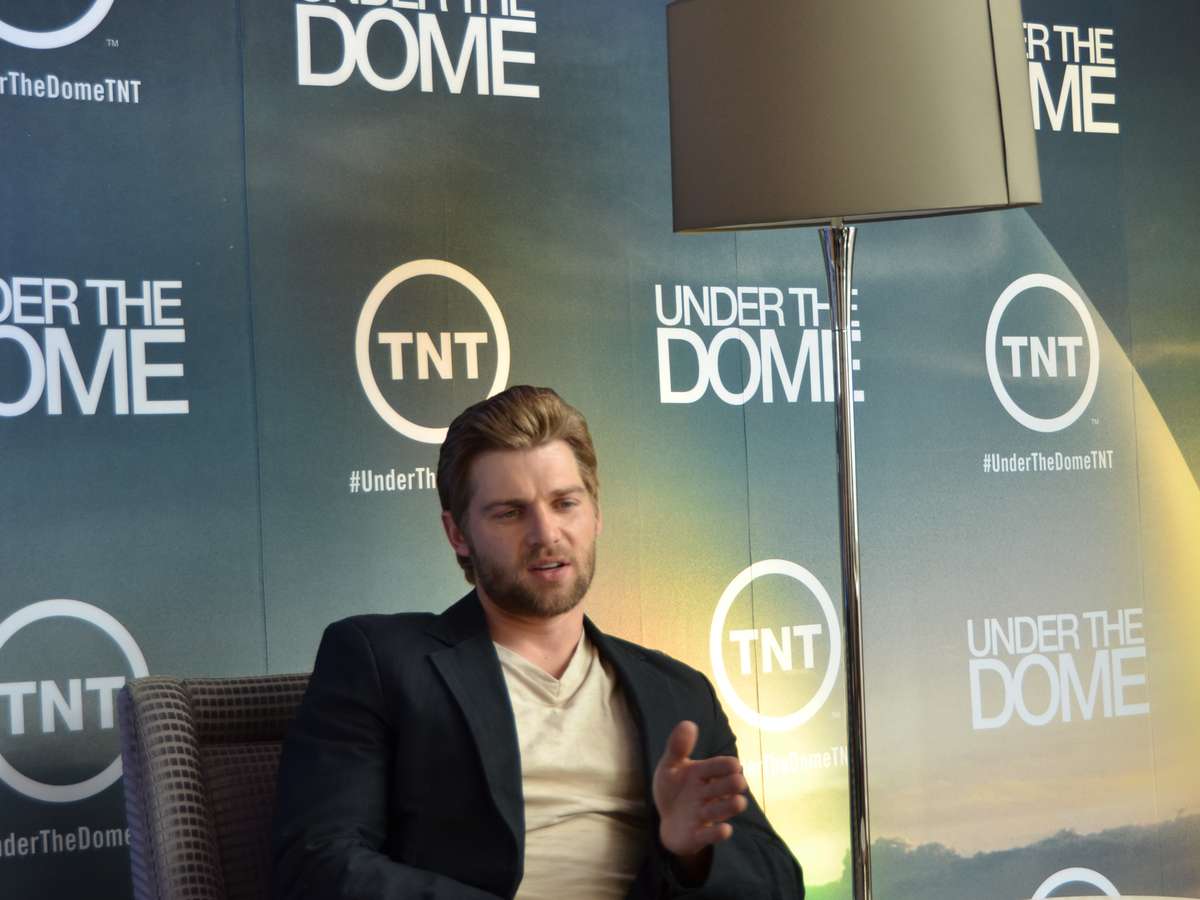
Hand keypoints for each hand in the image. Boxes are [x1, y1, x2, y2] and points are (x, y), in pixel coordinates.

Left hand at [652, 721, 747, 863]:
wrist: (667, 820)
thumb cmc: (673, 789)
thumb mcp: (669, 766)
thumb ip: (677, 747)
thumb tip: (688, 723)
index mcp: (703, 774)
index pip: (718, 766)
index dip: (726, 766)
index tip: (734, 765)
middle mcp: (708, 793)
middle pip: (723, 787)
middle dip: (731, 785)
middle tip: (739, 782)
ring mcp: (704, 814)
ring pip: (720, 810)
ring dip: (729, 807)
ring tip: (738, 802)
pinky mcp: (698, 835)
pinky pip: (708, 835)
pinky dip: (717, 833)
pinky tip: (725, 829)